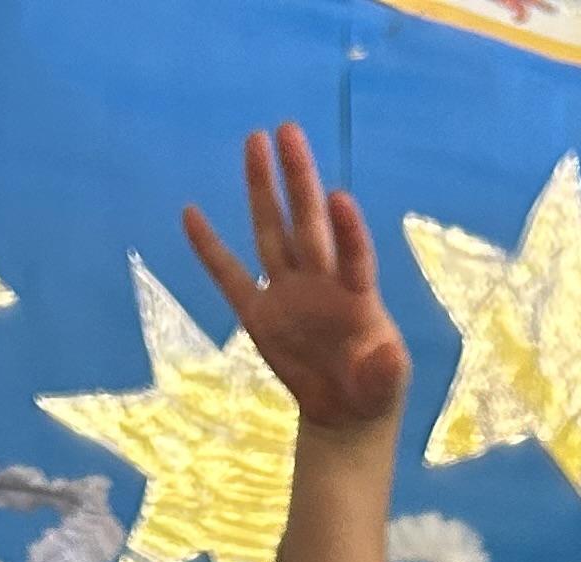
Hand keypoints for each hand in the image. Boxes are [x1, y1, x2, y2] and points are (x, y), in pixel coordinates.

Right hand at [183, 123, 407, 435]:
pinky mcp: (259, 314)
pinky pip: (229, 276)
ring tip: (256, 140)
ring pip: (272, 231)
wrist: (345, 411)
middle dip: (299, 179)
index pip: (354, 257)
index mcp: (357, 296)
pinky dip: (209, 248)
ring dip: (263, 189)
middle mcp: (321, 282)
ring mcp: (288, 293)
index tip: (339, 198)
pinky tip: (191, 213)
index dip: (348, 231)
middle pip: (307, 223)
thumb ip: (386, 371)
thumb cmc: (374, 390)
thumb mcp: (385, 388)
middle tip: (289, 130)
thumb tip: (389, 356)